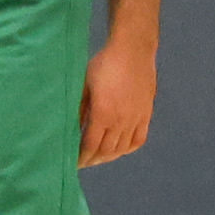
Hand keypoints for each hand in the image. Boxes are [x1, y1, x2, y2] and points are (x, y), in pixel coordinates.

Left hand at [78, 35, 158, 167]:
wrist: (133, 51)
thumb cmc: (104, 64)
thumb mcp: (84, 85)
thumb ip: (78, 109)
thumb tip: (69, 128)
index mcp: (104, 113)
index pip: (90, 145)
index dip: (81, 157)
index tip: (71, 163)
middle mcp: (122, 120)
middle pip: (106, 150)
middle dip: (92, 159)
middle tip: (81, 162)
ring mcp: (136, 118)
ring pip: (122, 148)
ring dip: (108, 156)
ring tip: (96, 158)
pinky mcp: (146, 113)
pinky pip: (139, 139)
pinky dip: (127, 148)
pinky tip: (119, 150)